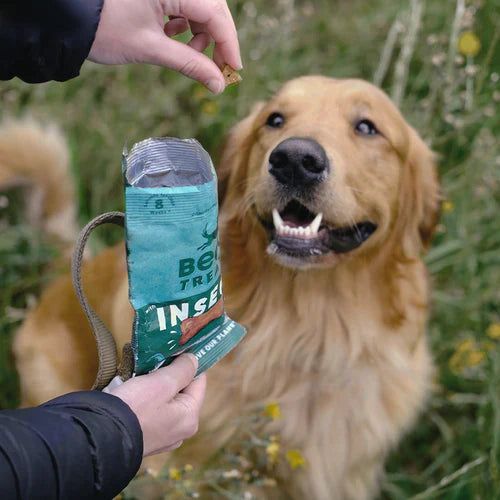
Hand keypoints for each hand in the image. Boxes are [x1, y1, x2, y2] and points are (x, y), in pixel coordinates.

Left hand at [88, 0, 241, 93]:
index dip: (229, 44)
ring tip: (187, 52)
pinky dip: (184, 23)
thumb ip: (190, 65)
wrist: (68, 16)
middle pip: (212, 8)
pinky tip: (172, 35)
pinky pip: (184, 3)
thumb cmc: (105, 28)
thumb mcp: (151, 48)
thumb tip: (218, 84)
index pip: (216, 14)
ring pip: (200, 7)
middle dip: (216, 40)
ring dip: (200, 33)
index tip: (234, 69)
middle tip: (216, 69)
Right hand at [110, 354, 205, 455]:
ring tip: (142, 369)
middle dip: (169, 373)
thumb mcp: (162, 383)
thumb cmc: (135, 408)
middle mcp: (180, 430)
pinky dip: (145, 397)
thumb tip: (194, 360)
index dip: (189, 363)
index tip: (178, 348)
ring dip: (155, 384)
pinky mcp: (145, 436)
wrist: (99, 438)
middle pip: (182, 391)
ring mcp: (162, 436)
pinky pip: (151, 410)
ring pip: (165, 399)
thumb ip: (182, 369)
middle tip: (156, 358)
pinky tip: (133, 386)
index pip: (199, 381)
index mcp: (190, 417)